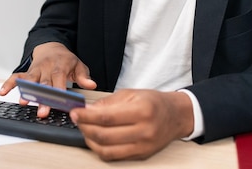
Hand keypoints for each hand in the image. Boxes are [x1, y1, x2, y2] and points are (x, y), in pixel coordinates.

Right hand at [0, 42, 96, 116]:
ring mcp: (35, 70)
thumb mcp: (78, 65)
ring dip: (25, 91)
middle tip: (41, 112)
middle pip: (44, 84)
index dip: (58, 92)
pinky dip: (9, 83)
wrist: (52, 47)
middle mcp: (46, 68)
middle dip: (42, 98)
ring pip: (29, 81)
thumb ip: (84, 76)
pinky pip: (16, 76)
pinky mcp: (27, 72)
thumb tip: (92, 84)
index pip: (58, 80)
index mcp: (59, 66)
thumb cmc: (66, 60)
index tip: (59, 104)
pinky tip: (3, 92)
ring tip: (23, 102)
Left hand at [69, 89, 193, 160]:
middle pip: (105, 135)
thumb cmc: (154, 102)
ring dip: (90, 140)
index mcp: (142, 111)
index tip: (75, 112)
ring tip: (85, 129)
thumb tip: (87, 111)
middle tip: (76, 120)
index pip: (106, 117)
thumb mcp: (131, 94)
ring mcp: (143, 146)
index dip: (86, 116)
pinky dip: (101, 149)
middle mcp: (144, 131)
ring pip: (107, 150)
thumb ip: (108, 103)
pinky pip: (115, 156)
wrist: (176, 116)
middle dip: (85, 127)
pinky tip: (95, 139)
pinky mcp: (141, 155)